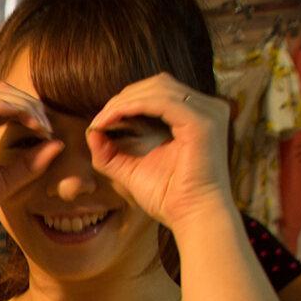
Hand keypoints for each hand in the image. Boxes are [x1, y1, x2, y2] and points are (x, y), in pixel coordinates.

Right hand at [0, 82, 63, 243]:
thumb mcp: (7, 180)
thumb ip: (31, 163)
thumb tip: (58, 144)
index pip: (5, 103)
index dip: (30, 110)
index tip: (48, 131)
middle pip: (3, 92)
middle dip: (30, 104)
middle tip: (47, 127)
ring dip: (25, 105)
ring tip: (41, 126)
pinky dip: (12, 109)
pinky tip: (30, 124)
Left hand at [87, 74, 233, 230]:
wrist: (193, 217)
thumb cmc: (168, 198)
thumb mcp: (131, 170)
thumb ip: (111, 152)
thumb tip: (91, 131)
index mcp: (195, 116)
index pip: (157, 92)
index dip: (125, 101)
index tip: (99, 121)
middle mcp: (206, 108)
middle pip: (157, 84)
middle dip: (122, 99)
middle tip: (99, 120)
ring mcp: (208, 112)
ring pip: (158, 88)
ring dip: (124, 102)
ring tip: (102, 121)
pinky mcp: (202, 122)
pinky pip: (162, 102)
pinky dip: (134, 106)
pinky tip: (113, 120)